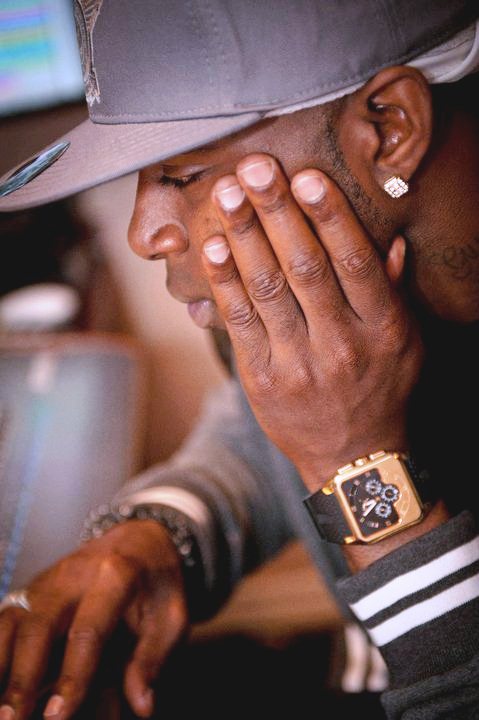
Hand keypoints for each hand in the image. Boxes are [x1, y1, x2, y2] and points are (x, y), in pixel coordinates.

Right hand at [0, 520, 188, 719]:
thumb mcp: (172, 616)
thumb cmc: (157, 585)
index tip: (59, 716)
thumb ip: (153, 658)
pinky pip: (5, 618)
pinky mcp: (32, 588)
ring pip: (12, 620)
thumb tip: (141, 704)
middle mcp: (74, 573)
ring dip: (1, 664)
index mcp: (116, 575)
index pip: (88, 630)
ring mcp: (48, 579)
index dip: (73, 676)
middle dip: (23, 676)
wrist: (139, 540)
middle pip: (39, 625)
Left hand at [201, 153, 423, 490]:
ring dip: (245, 238)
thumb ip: (394, 292)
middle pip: (305, 268)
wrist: (353, 458)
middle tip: (256, 169)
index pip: (353, 263)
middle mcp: (341, 345)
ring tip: (229, 195)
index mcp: (383, 329)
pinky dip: (225, 283)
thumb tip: (389, 240)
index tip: (305, 177)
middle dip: (277, 213)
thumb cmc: (382, 392)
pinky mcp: (262, 378)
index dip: (328, 217)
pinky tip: (213, 247)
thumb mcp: (406, 344)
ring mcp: (298, 364)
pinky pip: (239, 323)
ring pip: (268, 290)